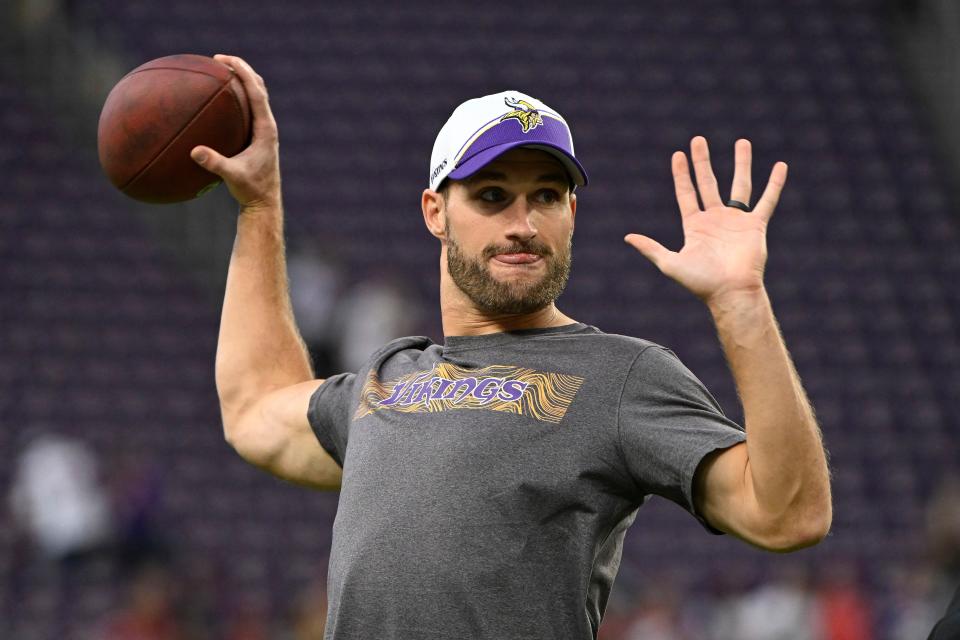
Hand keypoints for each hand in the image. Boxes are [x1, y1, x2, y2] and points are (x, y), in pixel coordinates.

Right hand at [190, 54, 280, 212]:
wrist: (265, 202)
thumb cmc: (251, 189)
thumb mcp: (232, 176)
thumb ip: (215, 163)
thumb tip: (195, 151)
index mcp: (265, 129)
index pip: (257, 92)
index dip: (243, 72)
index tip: (225, 59)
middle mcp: (267, 126)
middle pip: (258, 87)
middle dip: (241, 70)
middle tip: (219, 59)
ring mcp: (263, 130)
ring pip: (255, 97)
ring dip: (240, 81)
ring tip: (219, 72)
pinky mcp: (258, 137)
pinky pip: (248, 109)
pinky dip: (236, 98)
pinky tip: (217, 100)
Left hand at [624, 136, 786, 305]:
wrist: (730, 293)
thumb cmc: (701, 282)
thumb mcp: (670, 263)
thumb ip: (651, 248)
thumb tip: (627, 237)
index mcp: (695, 226)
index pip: (686, 193)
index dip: (682, 174)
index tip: (678, 154)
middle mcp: (715, 219)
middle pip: (708, 183)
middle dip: (703, 162)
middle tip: (699, 140)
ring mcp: (736, 221)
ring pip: (740, 185)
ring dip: (741, 163)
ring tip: (742, 142)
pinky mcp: (756, 225)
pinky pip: (767, 200)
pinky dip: (775, 184)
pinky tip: (781, 166)